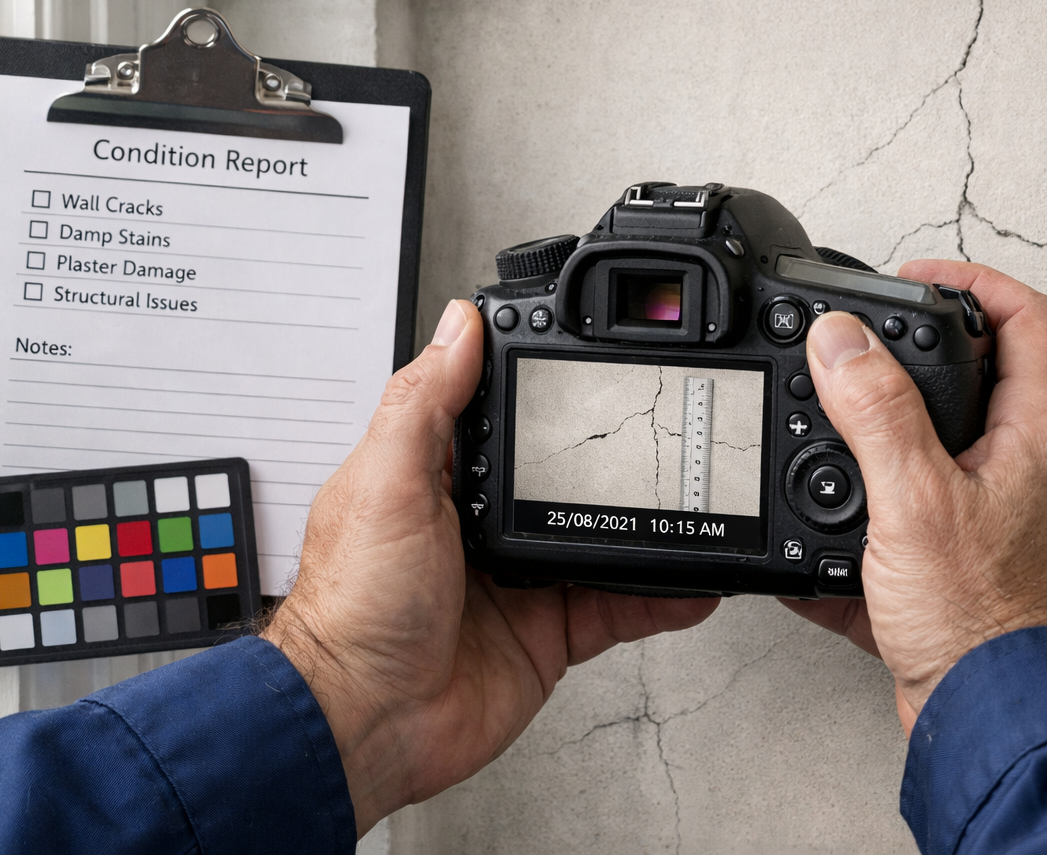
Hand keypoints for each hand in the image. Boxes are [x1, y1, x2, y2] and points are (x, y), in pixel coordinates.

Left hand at [263, 300, 719, 834]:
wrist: (367, 721)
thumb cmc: (354, 605)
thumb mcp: (385, 481)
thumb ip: (426, 402)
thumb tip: (457, 324)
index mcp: (441, 475)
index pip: (503, 413)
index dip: (543, 387)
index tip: (591, 362)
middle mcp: (485, 522)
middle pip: (567, 474)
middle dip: (614, 458)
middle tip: (666, 431)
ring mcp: (524, 578)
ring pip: (605, 537)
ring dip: (648, 524)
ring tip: (693, 498)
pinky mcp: (552, 630)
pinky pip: (622, 605)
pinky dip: (662, 594)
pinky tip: (693, 578)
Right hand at [779, 262, 1046, 732]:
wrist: (1002, 728)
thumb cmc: (987, 625)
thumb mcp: (913, 500)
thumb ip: (876, 412)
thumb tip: (844, 340)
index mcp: (1043, 438)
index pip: (1028, 318)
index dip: (972, 280)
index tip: (917, 277)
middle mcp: (1045, 474)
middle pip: (997, 382)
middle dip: (928, 359)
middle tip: (876, 349)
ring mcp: (1022, 525)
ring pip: (962, 455)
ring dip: (903, 440)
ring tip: (847, 437)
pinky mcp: (990, 574)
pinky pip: (936, 525)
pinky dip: (888, 520)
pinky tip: (839, 544)